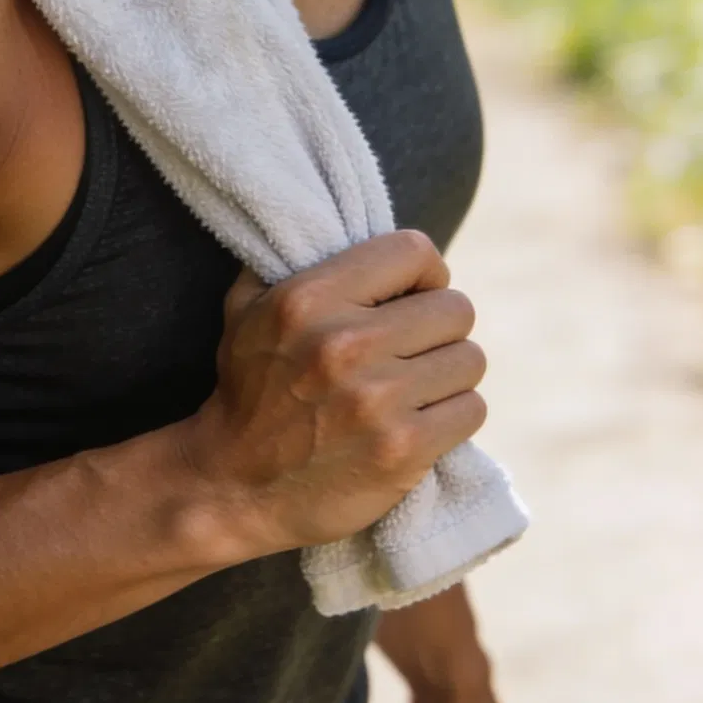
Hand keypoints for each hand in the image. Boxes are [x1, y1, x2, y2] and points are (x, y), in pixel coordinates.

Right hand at [184, 230, 487, 555]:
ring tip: (415, 391)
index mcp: (310, 299)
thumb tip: (332, 214)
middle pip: (456, 310)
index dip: (424, 275)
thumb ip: (288, 258)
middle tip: (412, 353)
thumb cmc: (247, 394)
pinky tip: (419, 424)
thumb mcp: (248, 311)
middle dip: (439, 331)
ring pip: (470, 361)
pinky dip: (452, 418)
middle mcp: (345, 344)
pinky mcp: (402, 451)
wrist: (231, 488)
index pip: (415, 251)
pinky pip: (471, 411)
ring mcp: (377, 401)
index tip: (411, 299)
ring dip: (449, 377)